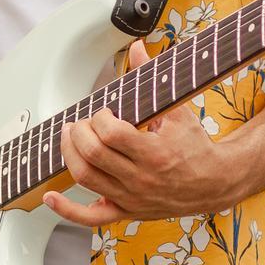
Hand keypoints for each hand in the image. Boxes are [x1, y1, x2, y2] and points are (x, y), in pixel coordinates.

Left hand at [43, 39, 237, 229]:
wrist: (214, 183)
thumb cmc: (196, 146)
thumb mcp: (177, 110)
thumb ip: (152, 79)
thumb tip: (137, 48)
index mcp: (154, 153)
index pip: (111, 133)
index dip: (99, 117)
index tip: (104, 111)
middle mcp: (140, 178)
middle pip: (93, 154)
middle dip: (79, 132)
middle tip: (81, 122)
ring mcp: (131, 198)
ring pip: (85, 178)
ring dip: (69, 154)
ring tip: (71, 138)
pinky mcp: (126, 211)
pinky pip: (91, 216)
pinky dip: (67, 209)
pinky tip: (49, 197)